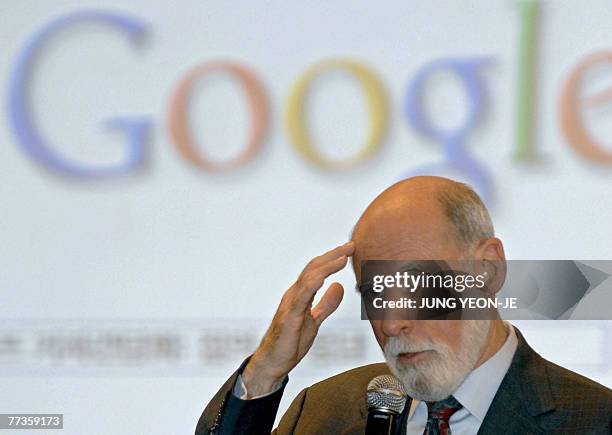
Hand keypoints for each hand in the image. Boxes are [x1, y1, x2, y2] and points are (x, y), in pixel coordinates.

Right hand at [241, 241, 354, 396]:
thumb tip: (339, 286)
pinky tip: (321, 277)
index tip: (350, 249)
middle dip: (333, 256)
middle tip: (351, 246)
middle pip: (314, 268)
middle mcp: (294, 294)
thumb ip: (326, 304)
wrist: (273, 363)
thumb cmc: (290, 342)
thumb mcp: (314, 320)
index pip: (317, 269)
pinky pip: (300, 298)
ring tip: (342, 258)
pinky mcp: (289, 317)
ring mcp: (290, 304)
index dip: (333, 258)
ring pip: (308, 279)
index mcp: (301, 294)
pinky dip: (310, 285)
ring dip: (326, 267)